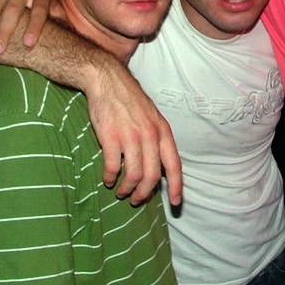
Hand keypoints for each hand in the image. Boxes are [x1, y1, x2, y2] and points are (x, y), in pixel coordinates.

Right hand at [85, 60, 181, 206]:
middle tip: (137, 200)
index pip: (174, 164)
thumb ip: (157, 140)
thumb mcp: (152, 117)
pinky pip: (113, 167)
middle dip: (145, 193)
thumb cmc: (130, 101)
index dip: (176, 186)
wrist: (108, 80)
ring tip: (121, 191)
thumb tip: (159, 166)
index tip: (175, 203)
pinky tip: (108, 179)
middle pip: (153, 176)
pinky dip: (110, 178)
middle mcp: (150, 135)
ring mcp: (130, 137)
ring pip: (133, 175)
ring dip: (127, 188)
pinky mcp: (110, 137)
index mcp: (163, 131)